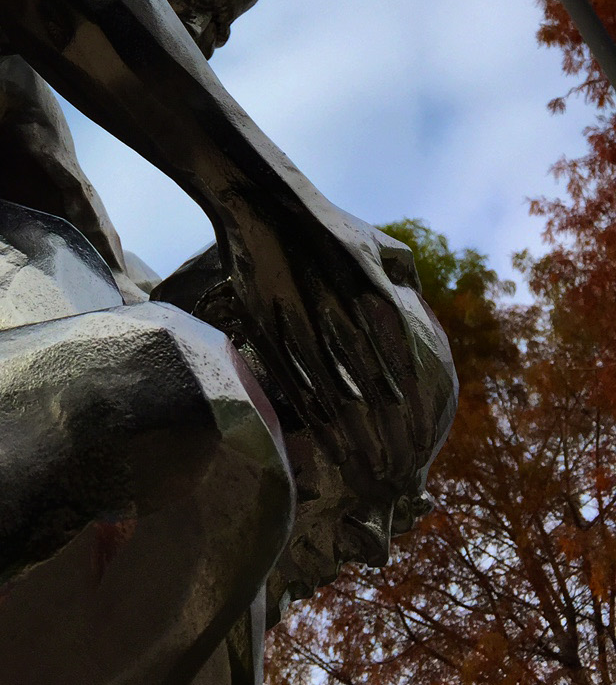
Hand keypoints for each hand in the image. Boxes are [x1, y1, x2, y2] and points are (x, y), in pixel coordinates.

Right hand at [202, 204, 455, 521]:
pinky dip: (315, 423)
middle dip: (387, 447)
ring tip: (366, 476)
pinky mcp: (272, 334)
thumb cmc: (328, 222)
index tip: (421, 452)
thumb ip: (408, 277)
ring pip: (335, 404)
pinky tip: (327, 444)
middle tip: (395, 479)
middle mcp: (344, 321)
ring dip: (353, 446)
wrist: (263, 204)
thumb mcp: (382, 243)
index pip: (405, 378)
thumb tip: (421, 304)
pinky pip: (298, 388)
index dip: (414, 422)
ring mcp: (305, 330)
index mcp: (378, 300)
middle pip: (373, 402)